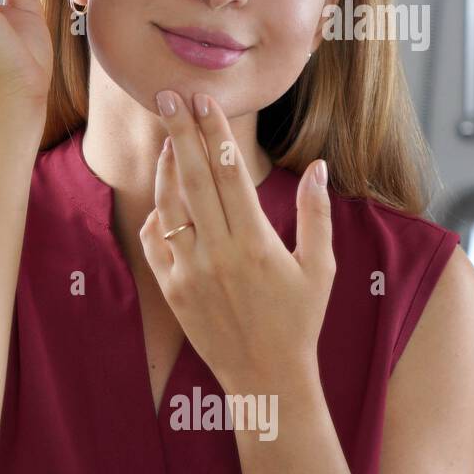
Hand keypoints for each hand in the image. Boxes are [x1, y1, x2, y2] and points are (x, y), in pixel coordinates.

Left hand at [139, 90, 334, 392]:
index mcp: (255, 241)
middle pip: (192, 177)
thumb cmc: (299, 320)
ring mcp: (189, 271)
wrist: (266, 378)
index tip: (204, 99)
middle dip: (179, 131)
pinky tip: (164, 199)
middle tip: (166, 95)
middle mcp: (218, 251)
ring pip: (168, 205)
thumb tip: (318, 166)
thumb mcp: (320, 268)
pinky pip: (154, 241)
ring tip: (167, 139)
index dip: (214, 131)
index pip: (228, 171)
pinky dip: (156, 217)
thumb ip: (316, 214)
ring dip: (166, 168)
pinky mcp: (171, 289)